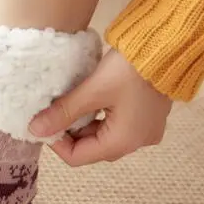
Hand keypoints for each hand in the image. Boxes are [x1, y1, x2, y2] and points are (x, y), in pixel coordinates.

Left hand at [29, 49, 172, 165]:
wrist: (169, 45)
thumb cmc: (130, 69)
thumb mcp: (92, 90)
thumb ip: (63, 112)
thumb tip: (35, 130)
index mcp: (122, 142)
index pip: (77, 158)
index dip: (56, 143)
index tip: (43, 122)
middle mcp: (136, 142)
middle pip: (90, 147)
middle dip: (68, 131)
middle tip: (53, 109)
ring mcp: (144, 130)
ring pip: (102, 135)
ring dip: (82, 122)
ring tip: (69, 101)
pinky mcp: (147, 116)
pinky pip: (115, 124)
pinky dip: (97, 115)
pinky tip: (88, 98)